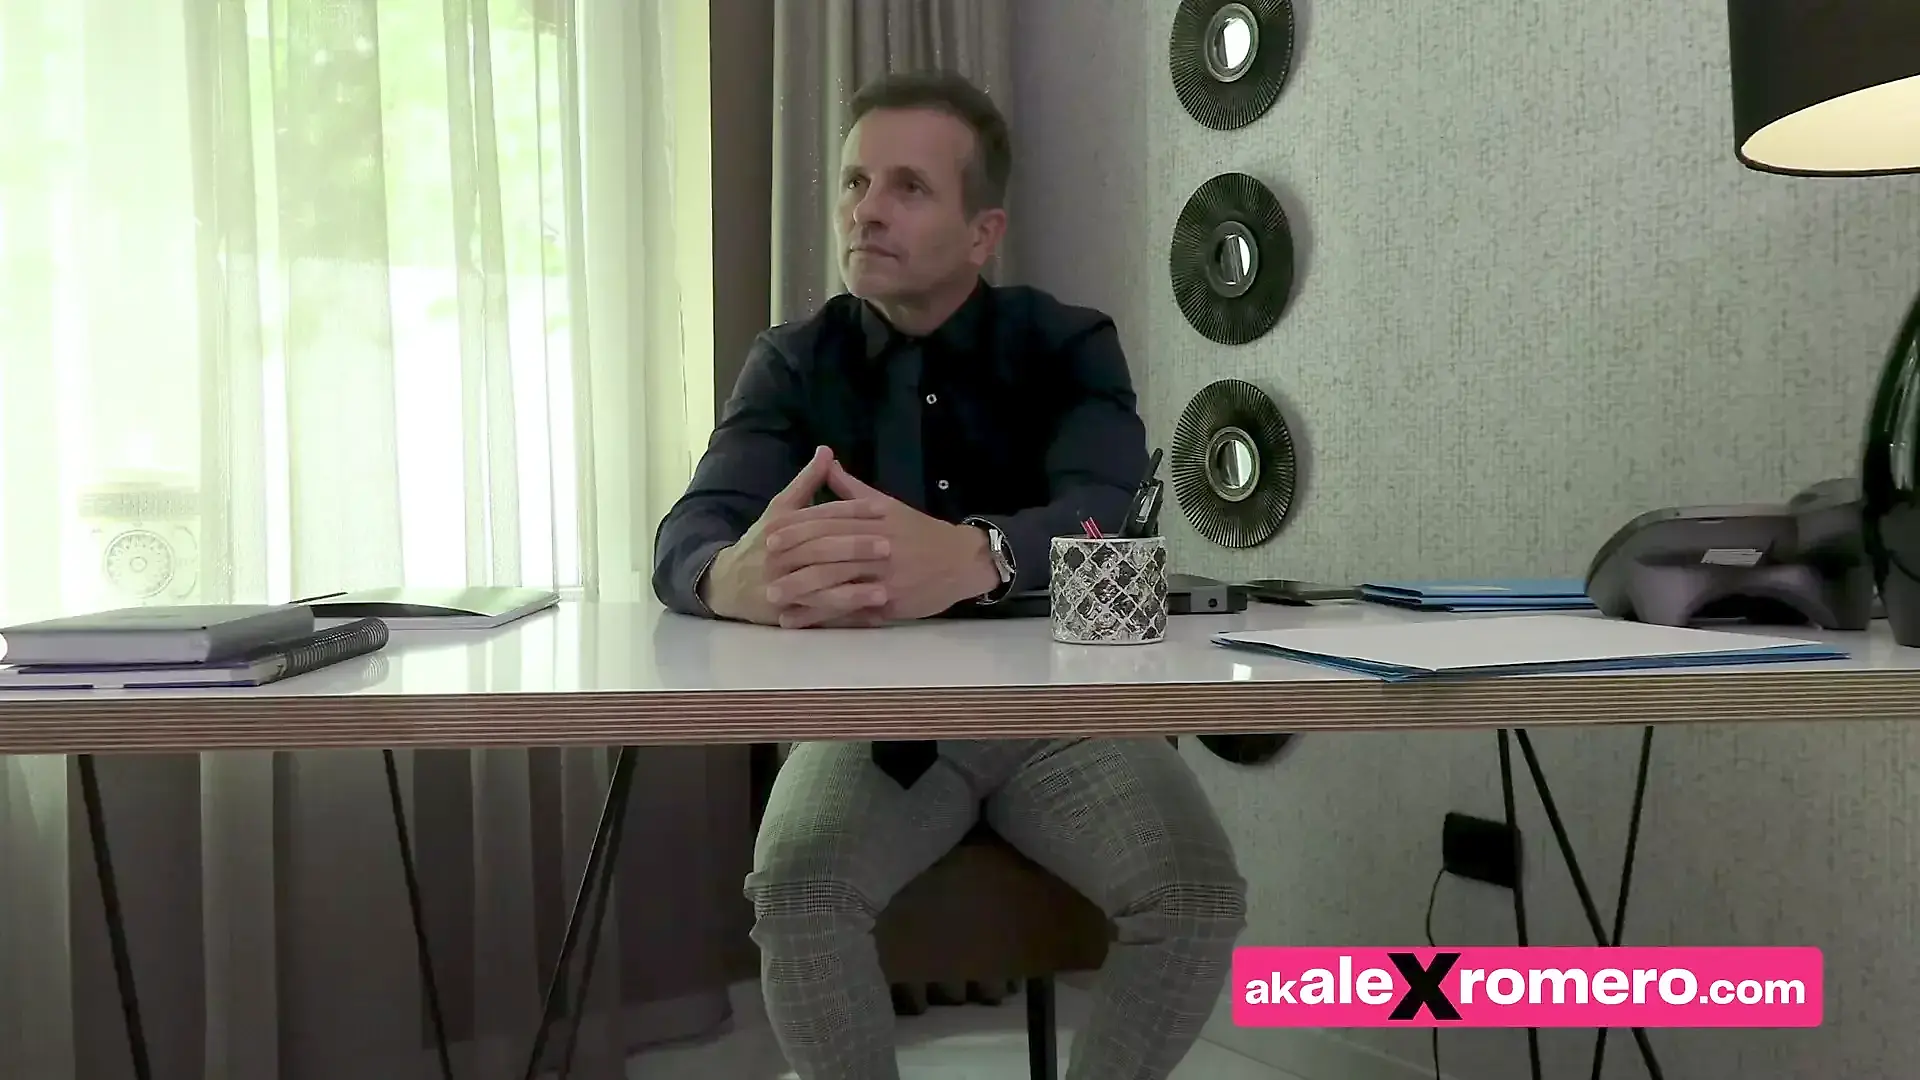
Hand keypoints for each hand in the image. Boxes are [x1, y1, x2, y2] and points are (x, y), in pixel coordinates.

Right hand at [701, 447, 890, 625]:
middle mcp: (779, 555)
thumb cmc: (761, 542)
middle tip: (888, 547)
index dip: (852, 511)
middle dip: (854, 549)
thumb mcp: (780, 510)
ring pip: (820, 588)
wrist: (726, 583)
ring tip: (885, 591)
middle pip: (819, 550)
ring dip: (853, 592)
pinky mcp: (785, 613)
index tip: (882, 509)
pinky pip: (820, 618)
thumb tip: (826, 450)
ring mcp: (780, 586)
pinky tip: (871, 618)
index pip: (820, 516)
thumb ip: (806, 482)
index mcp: (781, 526)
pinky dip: (846, 618)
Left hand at [765, 460, 999, 626]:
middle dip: (794, 561)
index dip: (798, 530)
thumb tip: (826, 461)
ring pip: (836, 582)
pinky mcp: (889, 601)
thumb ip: (852, 489)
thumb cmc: (919, 532)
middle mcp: (877, 545)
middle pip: (828, 552)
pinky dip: (823, 616)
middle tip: (764, 567)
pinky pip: (850, 609)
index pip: (829, 522)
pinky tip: (800, 620)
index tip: (771, 536)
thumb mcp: (887, 504)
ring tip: (774, 597)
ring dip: (802, 591)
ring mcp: (884, 575)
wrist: (961, 559)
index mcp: (874, 519)